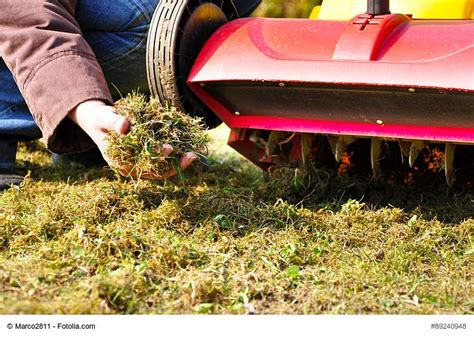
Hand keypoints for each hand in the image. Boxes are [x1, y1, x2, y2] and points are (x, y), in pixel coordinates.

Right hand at [68, 100, 196, 178]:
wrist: (100, 120)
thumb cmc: (100, 120)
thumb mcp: (104, 119)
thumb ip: (114, 122)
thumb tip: (125, 126)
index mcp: (122, 164)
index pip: (143, 167)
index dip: (158, 160)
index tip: (170, 148)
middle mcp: (134, 166)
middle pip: (158, 171)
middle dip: (176, 164)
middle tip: (192, 155)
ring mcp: (143, 161)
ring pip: (165, 166)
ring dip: (181, 161)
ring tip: (196, 153)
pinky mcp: (149, 153)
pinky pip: (166, 156)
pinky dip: (178, 152)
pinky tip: (191, 146)